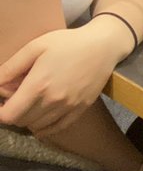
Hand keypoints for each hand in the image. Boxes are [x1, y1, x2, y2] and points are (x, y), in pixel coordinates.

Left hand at [0, 25, 124, 136]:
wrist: (103, 46)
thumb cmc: (67, 42)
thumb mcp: (34, 47)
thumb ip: (10, 68)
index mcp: (38, 85)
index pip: (9, 115)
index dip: (0, 111)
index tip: (1, 102)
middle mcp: (53, 101)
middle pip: (22, 121)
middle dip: (13, 113)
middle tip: (15, 98)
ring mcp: (69, 107)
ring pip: (38, 126)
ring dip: (28, 118)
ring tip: (30, 103)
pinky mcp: (81, 109)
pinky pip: (57, 127)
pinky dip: (45, 127)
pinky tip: (41, 118)